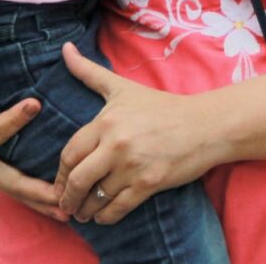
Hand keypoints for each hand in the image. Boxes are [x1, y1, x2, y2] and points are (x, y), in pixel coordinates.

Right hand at [0, 83, 65, 219]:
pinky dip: (35, 196)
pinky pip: (17, 187)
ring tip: (68, 211)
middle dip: (37, 191)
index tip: (35, 104)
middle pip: (11, 182)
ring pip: (17, 191)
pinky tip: (57, 201)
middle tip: (64, 197)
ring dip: (41, 202)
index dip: (12, 120)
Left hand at [55, 43, 217, 224]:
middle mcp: (116, 144)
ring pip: (95, 198)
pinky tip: (102, 215)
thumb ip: (89, 71)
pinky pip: (116, 209)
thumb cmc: (162, 106)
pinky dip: (105, 217)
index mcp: (107, 121)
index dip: (60, 174)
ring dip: (84, 210)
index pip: (69, 154)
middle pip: (76, 180)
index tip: (61, 182)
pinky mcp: (149, 184)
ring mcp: (133, 166)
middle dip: (67, 197)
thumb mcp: (123, 87)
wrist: (205, 125)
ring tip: (82, 212)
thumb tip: (64, 49)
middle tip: (66, 204)